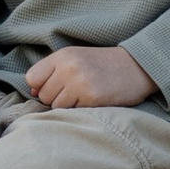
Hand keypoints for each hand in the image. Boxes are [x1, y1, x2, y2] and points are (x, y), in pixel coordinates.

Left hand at [24, 43, 155, 110]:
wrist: (137, 67)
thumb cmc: (103, 65)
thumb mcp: (76, 59)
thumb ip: (52, 71)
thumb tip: (32, 91)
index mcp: (63, 55)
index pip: (32, 78)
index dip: (41, 86)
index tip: (56, 87)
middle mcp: (69, 67)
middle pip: (44, 95)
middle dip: (56, 98)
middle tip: (75, 92)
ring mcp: (81, 83)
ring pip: (57, 107)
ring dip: (68, 107)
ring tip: (84, 97)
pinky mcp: (93, 98)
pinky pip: (73, 113)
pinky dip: (81, 111)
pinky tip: (93, 101)